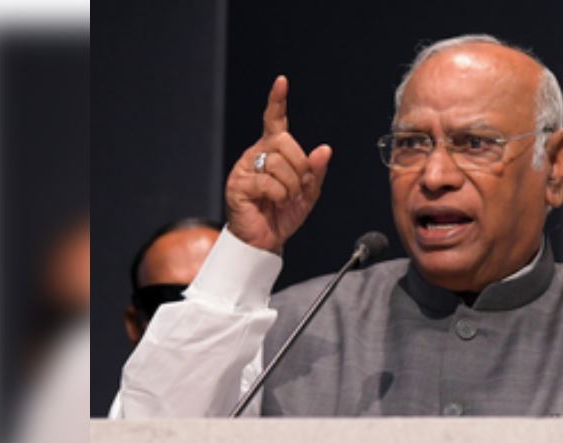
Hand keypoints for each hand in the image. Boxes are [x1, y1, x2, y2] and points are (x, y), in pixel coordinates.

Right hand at [225, 76, 331, 253]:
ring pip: (278, 163)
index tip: (281, 82)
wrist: (265, 241)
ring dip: (290, 186)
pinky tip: (273, 202)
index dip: (277, 101)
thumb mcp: (308, 193)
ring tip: (284, 199)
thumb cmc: (282, 215)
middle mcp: (257, 154)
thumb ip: (316, 172)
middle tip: (296, 188)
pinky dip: (279, 195)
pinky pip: (268, 182)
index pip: (275, 121)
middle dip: (300, 167)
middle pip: (285, 142)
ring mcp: (245, 168)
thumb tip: (324, 150)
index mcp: (273, 152)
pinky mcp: (238, 185)